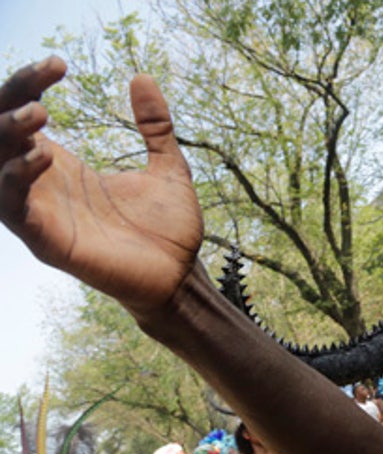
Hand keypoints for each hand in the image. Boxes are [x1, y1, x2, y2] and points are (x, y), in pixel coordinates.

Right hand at [0, 58, 202, 317]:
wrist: (181, 277)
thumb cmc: (169, 229)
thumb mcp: (168, 167)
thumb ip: (155, 126)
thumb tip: (142, 77)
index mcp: (62, 166)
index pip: (23, 115)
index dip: (29, 84)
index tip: (58, 63)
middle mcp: (43, 186)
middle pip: (0, 134)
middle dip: (11, 104)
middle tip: (43, 93)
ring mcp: (42, 214)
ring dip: (6, 138)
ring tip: (39, 116)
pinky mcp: (48, 243)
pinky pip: (14, 210)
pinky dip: (15, 180)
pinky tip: (40, 158)